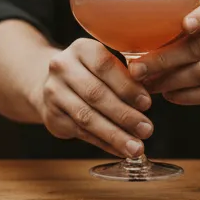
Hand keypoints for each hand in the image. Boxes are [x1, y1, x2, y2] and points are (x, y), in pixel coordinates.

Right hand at [32, 38, 153, 157]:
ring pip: (87, 117)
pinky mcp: (51, 116)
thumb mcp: (107, 65)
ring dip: (115, 135)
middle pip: (96, 94)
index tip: (147, 104)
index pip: (104, 66)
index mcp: (81, 49)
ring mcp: (53, 92)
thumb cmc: (92, 74)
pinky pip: (81, 133)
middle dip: (124, 115)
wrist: (52, 84)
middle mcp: (62, 67)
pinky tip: (121, 150)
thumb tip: (146, 101)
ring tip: (136, 148)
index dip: (127, 86)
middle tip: (147, 130)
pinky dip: (104, 143)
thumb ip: (126, 77)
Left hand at [128, 0, 199, 104]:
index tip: (184, 25)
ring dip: (169, 81)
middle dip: (162, 61)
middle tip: (136, 69)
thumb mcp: (193, 20)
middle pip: (196, 49)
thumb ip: (172, 24)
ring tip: (147, 84)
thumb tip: (131, 40)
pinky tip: (168, 94)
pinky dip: (185, 96)